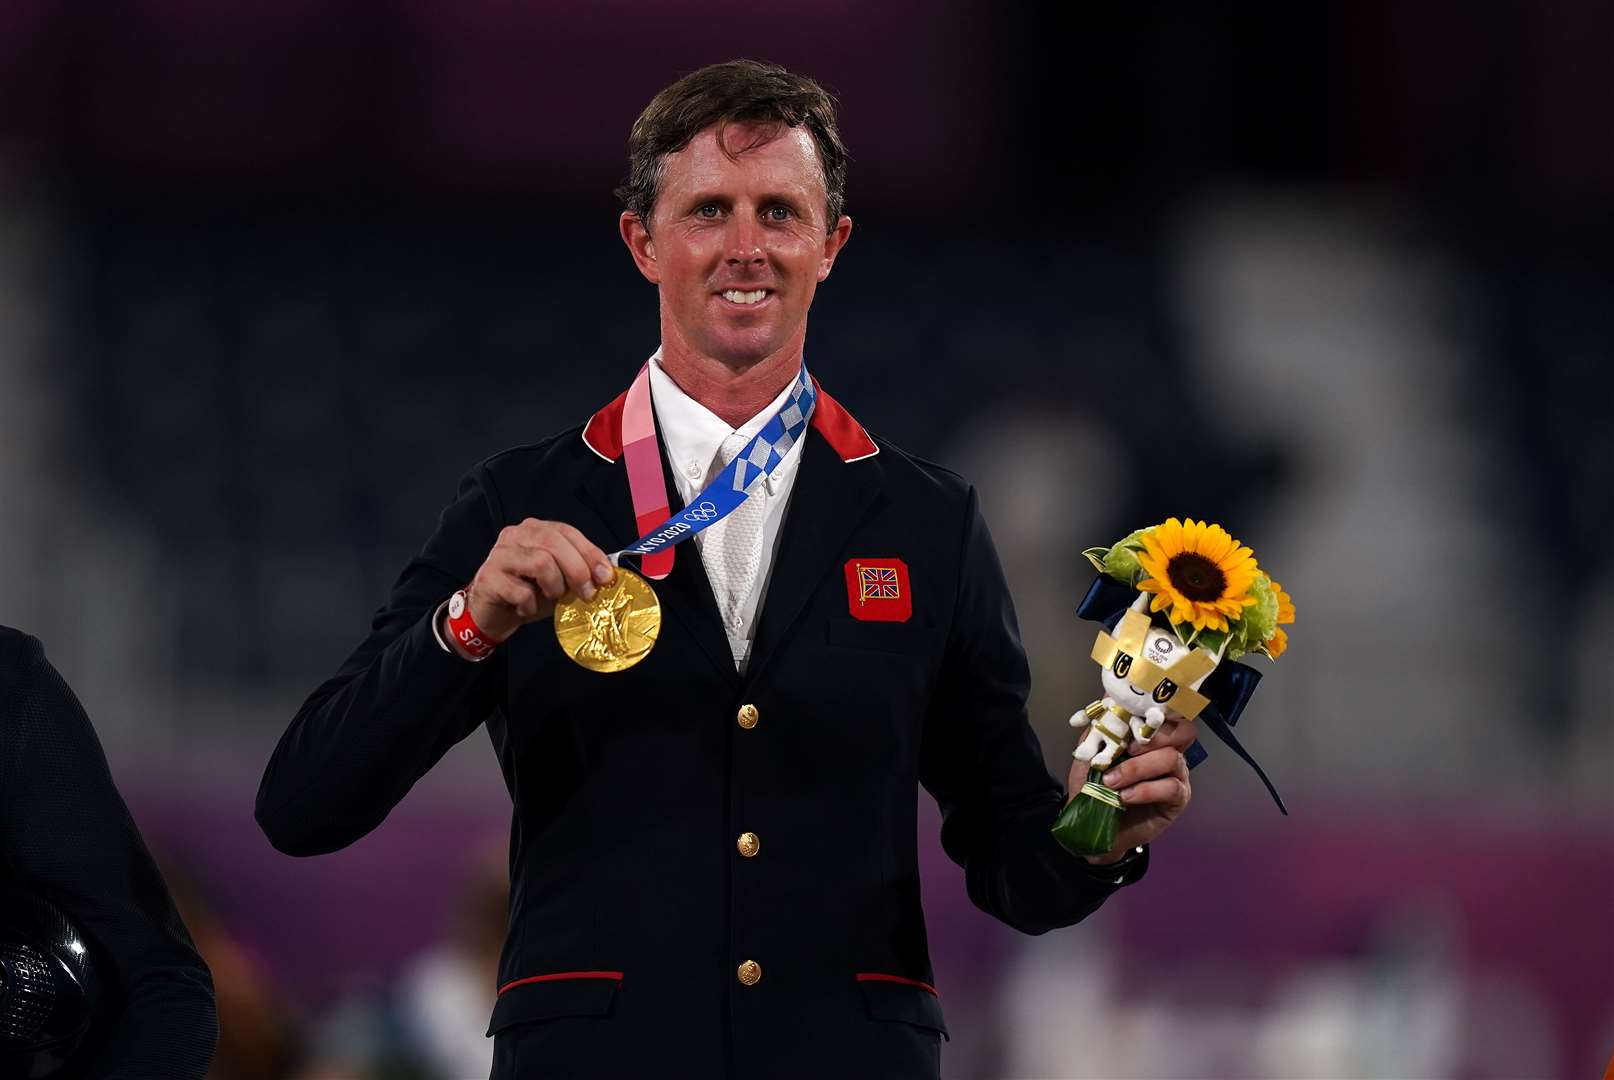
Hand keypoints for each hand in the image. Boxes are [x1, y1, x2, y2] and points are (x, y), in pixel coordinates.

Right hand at [461, 519, 614, 641]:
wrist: (492, 614)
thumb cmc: (528, 593)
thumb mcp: (559, 580)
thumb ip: (578, 571)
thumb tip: (606, 574)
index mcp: (534, 529)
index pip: (566, 531)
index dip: (589, 552)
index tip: (605, 576)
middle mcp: (515, 535)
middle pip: (553, 542)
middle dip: (577, 569)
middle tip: (586, 593)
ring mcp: (499, 555)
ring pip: (540, 561)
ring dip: (554, 586)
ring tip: (552, 598)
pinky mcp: (489, 578)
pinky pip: (521, 591)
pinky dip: (530, 604)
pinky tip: (526, 608)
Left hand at [1068, 717, 1194, 864]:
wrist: (1093, 826)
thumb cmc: (1094, 789)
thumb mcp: (1088, 758)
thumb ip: (1096, 733)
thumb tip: (1103, 705)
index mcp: (1149, 738)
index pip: (1166, 714)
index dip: (1154, 710)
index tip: (1129, 713)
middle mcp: (1168, 752)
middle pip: (1182, 731)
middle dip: (1156, 735)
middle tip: (1128, 748)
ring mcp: (1176, 776)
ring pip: (1172, 758)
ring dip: (1138, 768)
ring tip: (1112, 781)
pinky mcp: (1178, 800)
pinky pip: (1171, 788)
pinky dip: (1145, 790)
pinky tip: (1125, 797)